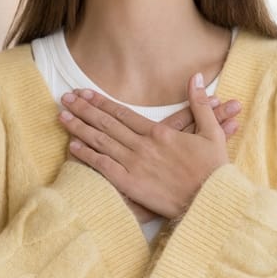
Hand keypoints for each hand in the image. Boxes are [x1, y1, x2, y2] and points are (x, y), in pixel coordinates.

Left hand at [59, 73, 235, 219]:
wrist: (210, 201)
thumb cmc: (213, 169)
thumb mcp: (212, 132)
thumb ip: (200, 103)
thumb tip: (197, 77)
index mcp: (159, 132)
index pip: (123, 113)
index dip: (101, 102)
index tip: (85, 93)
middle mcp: (143, 146)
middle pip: (107, 124)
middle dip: (84, 109)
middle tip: (65, 98)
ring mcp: (135, 165)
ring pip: (101, 142)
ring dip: (80, 128)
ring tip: (62, 117)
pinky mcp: (131, 185)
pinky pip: (104, 167)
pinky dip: (87, 156)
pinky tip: (72, 146)